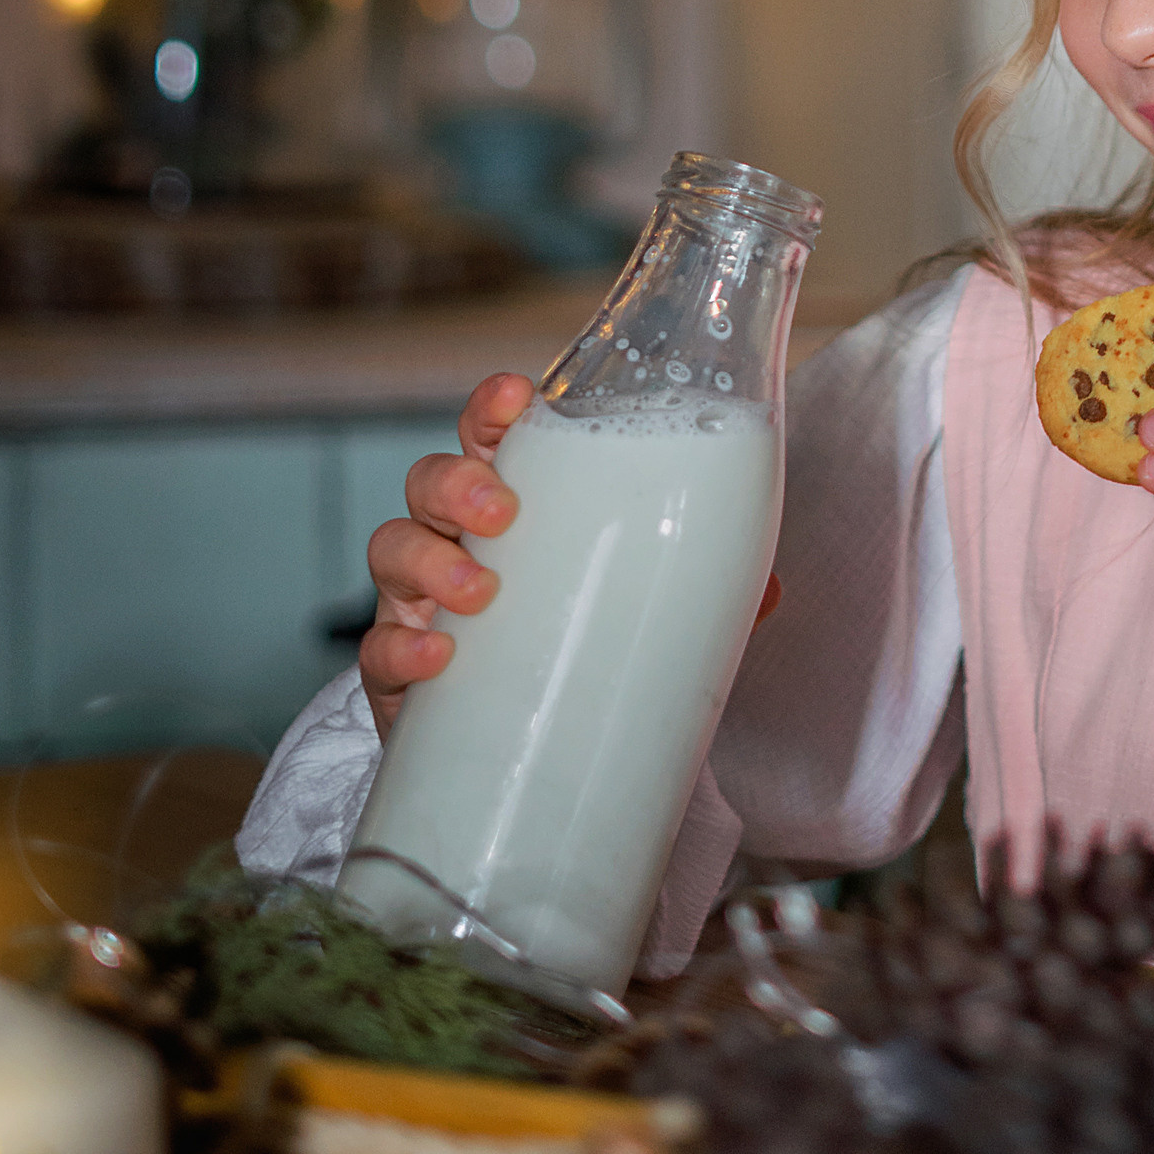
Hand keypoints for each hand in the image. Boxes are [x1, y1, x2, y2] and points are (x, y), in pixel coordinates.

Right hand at [356, 375, 785, 740]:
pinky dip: (400, 647)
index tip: (514, 395)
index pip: (492, 438)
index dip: (492, 408)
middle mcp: (457, 544)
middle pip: (429, 481)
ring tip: (478, 589)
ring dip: (429, 558)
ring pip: (392, 548)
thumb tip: (774, 591)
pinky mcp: (400, 678)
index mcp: (516, 509)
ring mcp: (419, 606)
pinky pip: (379, 650)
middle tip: (502, 508)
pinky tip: (439, 656)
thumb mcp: (639, 609)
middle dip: (457, 481)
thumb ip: (700, 592)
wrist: (525, 758)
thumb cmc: (577, 647)